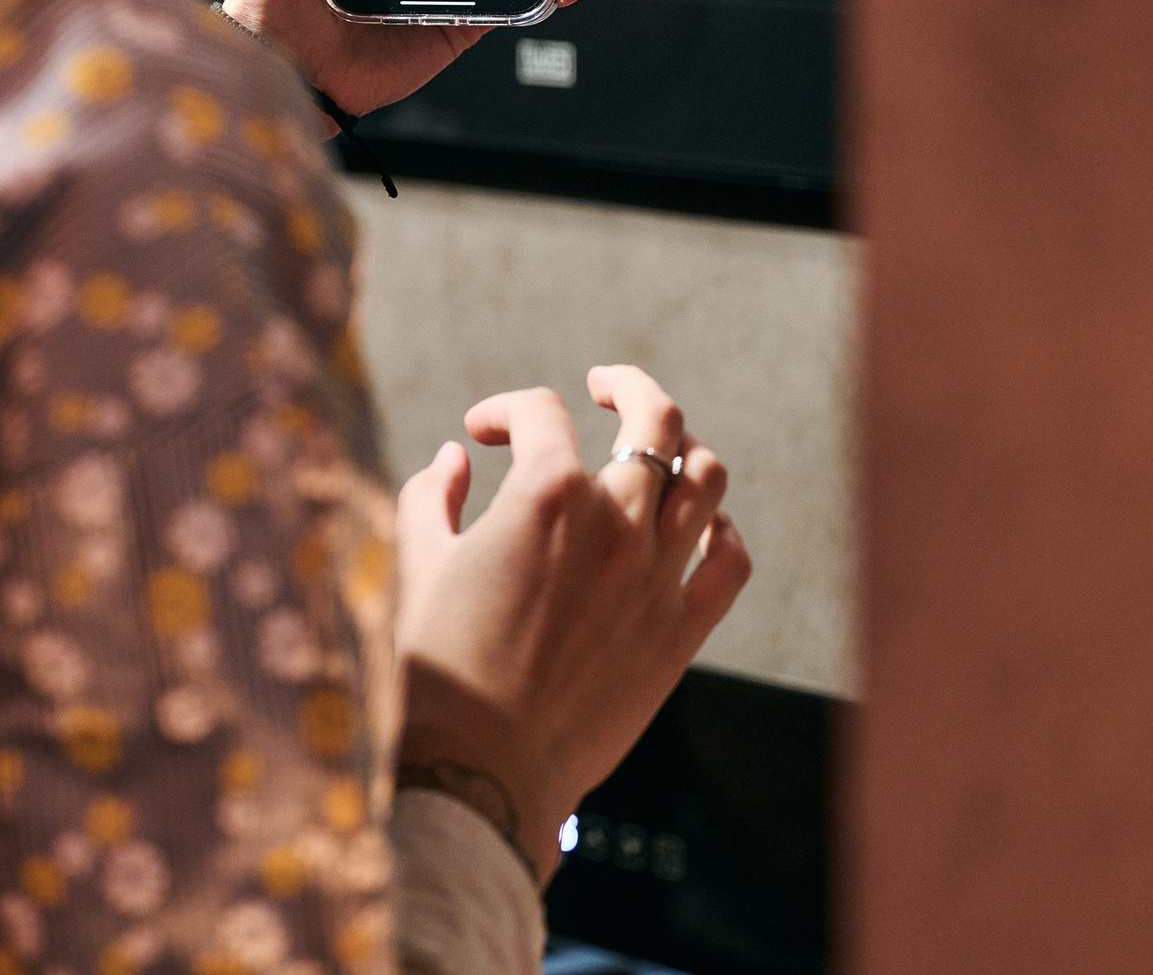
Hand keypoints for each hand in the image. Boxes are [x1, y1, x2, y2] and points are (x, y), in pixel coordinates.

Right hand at [393, 365, 750, 881]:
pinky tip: (696, 528)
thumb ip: (433, 496)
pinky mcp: (681, 631)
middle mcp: (616, 522)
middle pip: (654, 417)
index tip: (480, 434)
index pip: (539, 413)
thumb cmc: (440, 665)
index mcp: (546, 494)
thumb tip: (455, 458)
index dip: (503, 411)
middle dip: (625, 387)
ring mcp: (658, 576)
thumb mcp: (420, 565)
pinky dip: (721, 530)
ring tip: (655, 450)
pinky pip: (732, 559)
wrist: (486, 766)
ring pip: (707, 476)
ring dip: (682, 448)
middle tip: (601, 387)